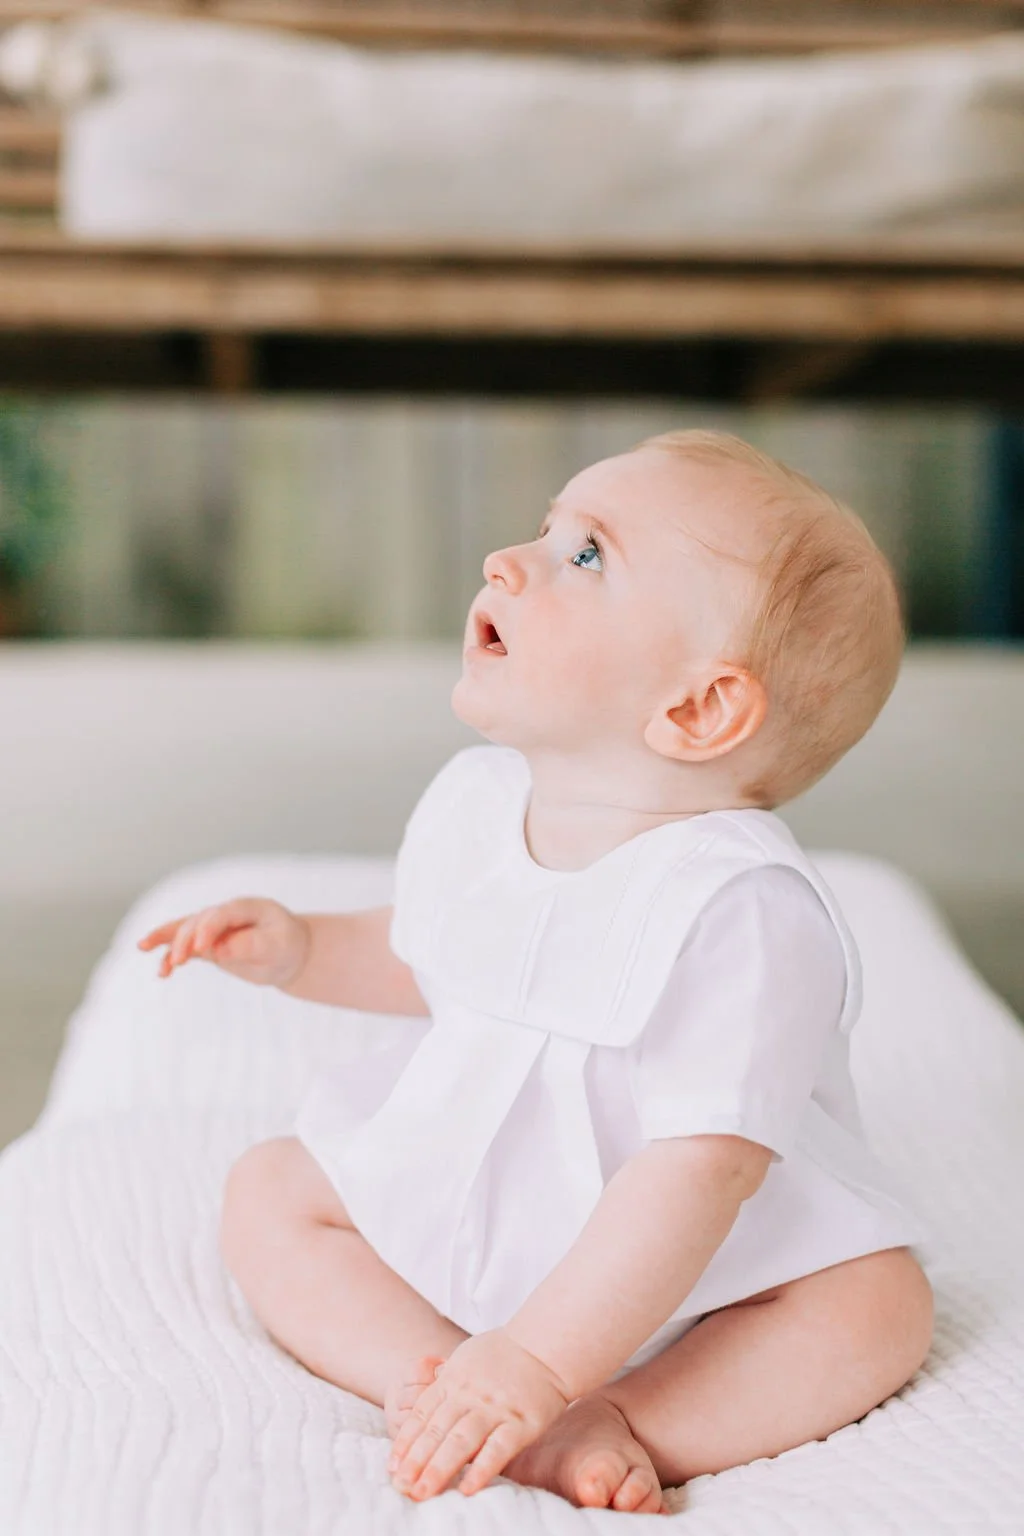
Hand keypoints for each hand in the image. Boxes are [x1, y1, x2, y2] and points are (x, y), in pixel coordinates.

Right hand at [136, 897, 309, 987]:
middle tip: (179, 961)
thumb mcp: (277, 946)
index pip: (221, 914)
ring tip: (143, 947)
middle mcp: (225, 915)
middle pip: (197, 921)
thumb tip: (219, 950)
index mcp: (246, 907)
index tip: (201, 949)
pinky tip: (161, 972)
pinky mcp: (208, 945)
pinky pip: (185, 947)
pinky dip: (170, 955)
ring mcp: (213, 929)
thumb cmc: (286, 945)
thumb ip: (250, 945)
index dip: (208, 928)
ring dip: (166, 939)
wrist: (289, 954)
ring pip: (184, 930)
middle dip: (186, 939)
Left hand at [386, 1330, 570, 1500]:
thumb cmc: (505, 1352)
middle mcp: (469, 1395)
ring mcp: (495, 1409)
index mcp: (453, 1379)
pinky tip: (466, 1488)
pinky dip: (481, 1469)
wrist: (546, 1345)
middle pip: (436, 1431)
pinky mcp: (521, 1423)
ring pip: (460, 1442)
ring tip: (422, 1492)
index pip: (422, 1414)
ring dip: (438, 1469)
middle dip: (415, 1461)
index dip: (406, 1441)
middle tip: (400, 1486)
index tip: (393, 1466)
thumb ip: (445, 1377)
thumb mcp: (466, 1356)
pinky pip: (497, 1449)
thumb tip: (424, 1385)